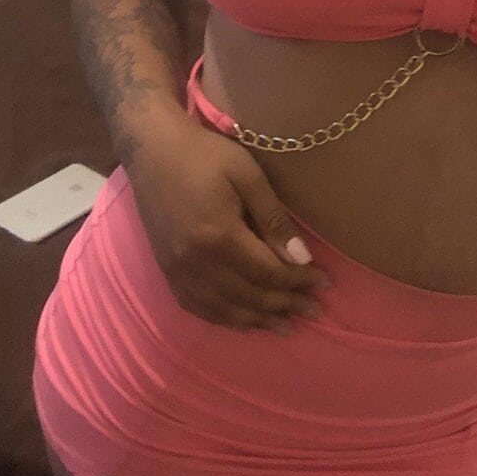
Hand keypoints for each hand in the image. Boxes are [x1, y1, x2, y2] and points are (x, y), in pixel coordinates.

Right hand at [126, 117, 330, 334]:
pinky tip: (243, 321)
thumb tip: (301, 258)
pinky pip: (197, 307)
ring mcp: (177, 270)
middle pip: (249, 297)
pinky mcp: (166, 270)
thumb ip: (274, 219)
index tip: (324, 283)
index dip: (298, 281)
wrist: (152, 149)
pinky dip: (224, 319)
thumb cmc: (205, 154)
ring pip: (224, 310)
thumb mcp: (247, 175)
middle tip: (315, 310)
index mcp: (219, 237)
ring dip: (258, 321)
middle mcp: (196, 262)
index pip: (268, 273)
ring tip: (286, 326)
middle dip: (285, 306)